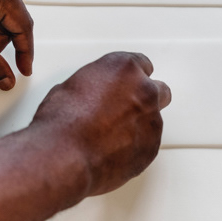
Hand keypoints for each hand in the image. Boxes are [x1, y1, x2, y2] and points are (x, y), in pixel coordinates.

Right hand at [31, 52, 170, 195]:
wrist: (64, 156)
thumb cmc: (63, 122)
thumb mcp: (71, 87)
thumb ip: (94, 85)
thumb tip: (90, 95)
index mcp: (124, 68)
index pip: (142, 64)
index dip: (132, 77)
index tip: (127, 84)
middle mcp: (144, 91)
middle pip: (159, 90)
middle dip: (146, 98)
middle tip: (126, 109)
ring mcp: (152, 120)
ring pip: (154, 120)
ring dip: (139, 125)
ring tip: (110, 136)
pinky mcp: (151, 147)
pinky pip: (148, 144)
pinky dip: (135, 146)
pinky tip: (113, 150)